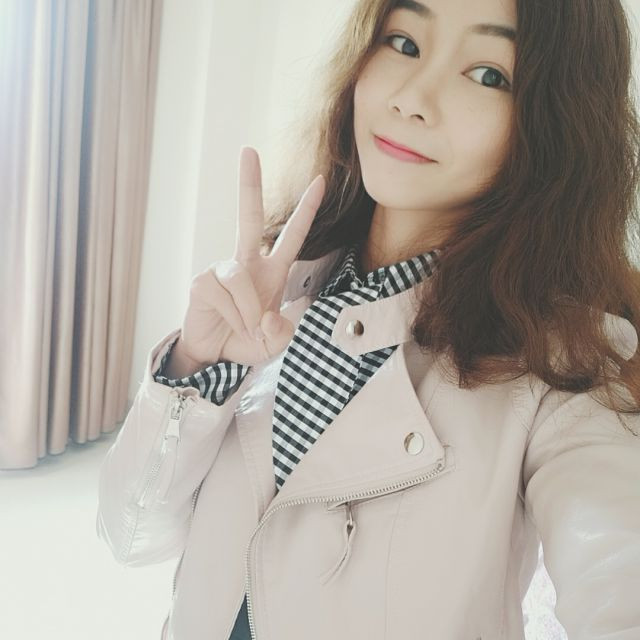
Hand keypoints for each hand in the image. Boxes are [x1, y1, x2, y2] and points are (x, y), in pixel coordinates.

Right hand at [177, 146, 324, 366]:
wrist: (214, 355)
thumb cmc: (247, 341)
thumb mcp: (276, 342)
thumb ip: (283, 332)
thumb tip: (268, 318)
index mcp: (271, 272)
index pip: (292, 236)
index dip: (306, 210)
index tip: (319, 181)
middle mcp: (246, 263)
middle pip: (249, 217)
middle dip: (249, 184)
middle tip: (248, 150)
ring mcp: (221, 270)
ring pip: (241, 278)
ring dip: (250, 311)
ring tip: (249, 329)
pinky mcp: (202, 282)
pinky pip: (224, 294)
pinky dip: (234, 316)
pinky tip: (228, 323)